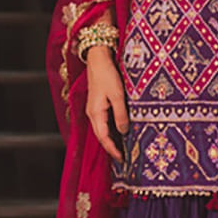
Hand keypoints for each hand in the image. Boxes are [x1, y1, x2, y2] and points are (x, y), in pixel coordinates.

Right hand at [85, 47, 128, 161]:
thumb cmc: (108, 75)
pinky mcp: (98, 103)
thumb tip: (124, 132)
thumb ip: (121, 115)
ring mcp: (94, 108)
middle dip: (111, 147)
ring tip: (122, 148)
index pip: (103, 137)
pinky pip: (103, 121)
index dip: (112, 149)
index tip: (122, 159)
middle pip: (101, 136)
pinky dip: (110, 130)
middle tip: (123, 157)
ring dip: (111, 139)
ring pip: (102, 129)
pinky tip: (119, 131)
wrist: (98, 58)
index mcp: (95, 113)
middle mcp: (92, 113)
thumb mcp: (117, 95)